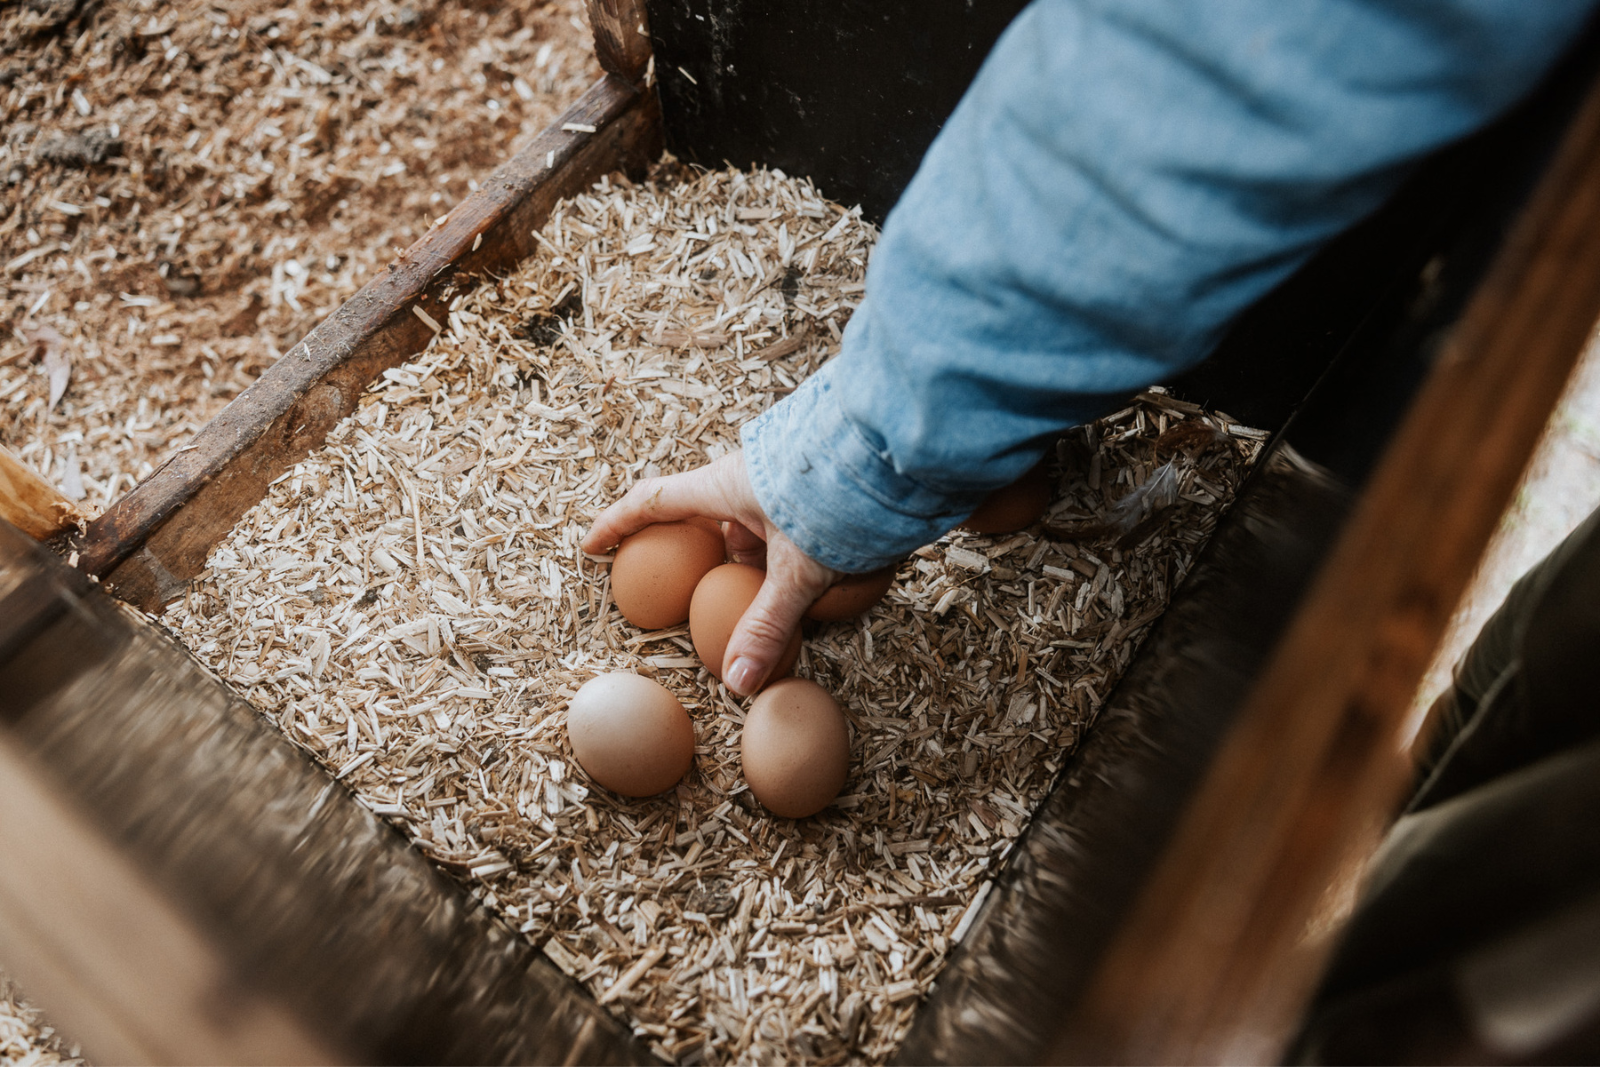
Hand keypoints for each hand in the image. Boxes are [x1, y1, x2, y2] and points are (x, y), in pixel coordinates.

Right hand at [583, 451, 839, 695]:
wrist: (901, 449)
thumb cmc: (841, 495)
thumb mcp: (800, 570)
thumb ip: (768, 625)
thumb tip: (736, 683)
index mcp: (724, 486)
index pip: (652, 502)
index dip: (617, 525)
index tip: (591, 546)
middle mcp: (747, 479)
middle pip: (707, 523)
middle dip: (706, 563)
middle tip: (705, 599)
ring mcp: (781, 481)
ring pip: (754, 530)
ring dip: (761, 567)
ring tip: (782, 601)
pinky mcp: (814, 488)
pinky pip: (788, 528)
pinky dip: (792, 560)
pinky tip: (821, 586)